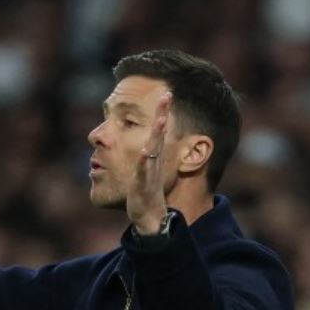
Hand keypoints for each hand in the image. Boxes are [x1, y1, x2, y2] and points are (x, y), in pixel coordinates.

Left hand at [128, 92, 172, 234]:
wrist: (149, 217)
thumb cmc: (146, 193)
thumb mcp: (146, 169)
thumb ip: (146, 155)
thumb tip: (146, 143)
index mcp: (153, 156)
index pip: (158, 131)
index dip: (162, 112)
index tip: (166, 93)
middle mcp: (153, 161)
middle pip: (159, 134)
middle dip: (163, 114)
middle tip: (167, 96)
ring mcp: (149, 172)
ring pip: (154, 150)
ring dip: (158, 135)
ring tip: (162, 119)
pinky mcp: (142, 185)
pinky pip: (144, 172)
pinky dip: (145, 162)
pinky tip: (145, 151)